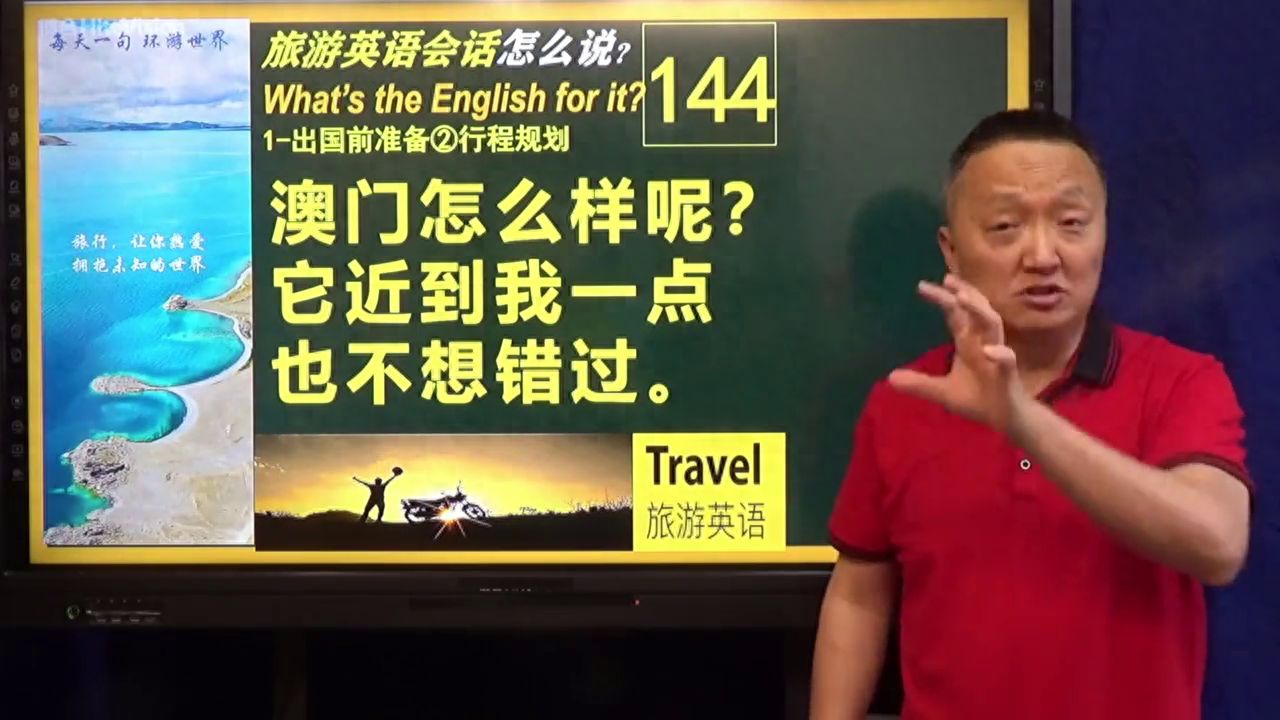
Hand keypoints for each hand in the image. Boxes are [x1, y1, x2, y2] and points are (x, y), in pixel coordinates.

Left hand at [887, 274, 1028, 433]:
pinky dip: (1000, 354)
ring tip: (963, 298)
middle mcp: (983, 343)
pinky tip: (989, 351)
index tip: (922, 286)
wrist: (1006, 419)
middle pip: (975, 311)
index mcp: (969, 343)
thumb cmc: (978, 399)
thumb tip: (890, 378)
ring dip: (979, 311)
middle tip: (947, 280)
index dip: (943, 298)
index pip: (956, 314)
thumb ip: (919, 384)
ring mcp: (997, 356)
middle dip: (963, 294)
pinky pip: (1007, 361)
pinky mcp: (1008, 375)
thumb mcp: (942, 392)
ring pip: (993, 326)